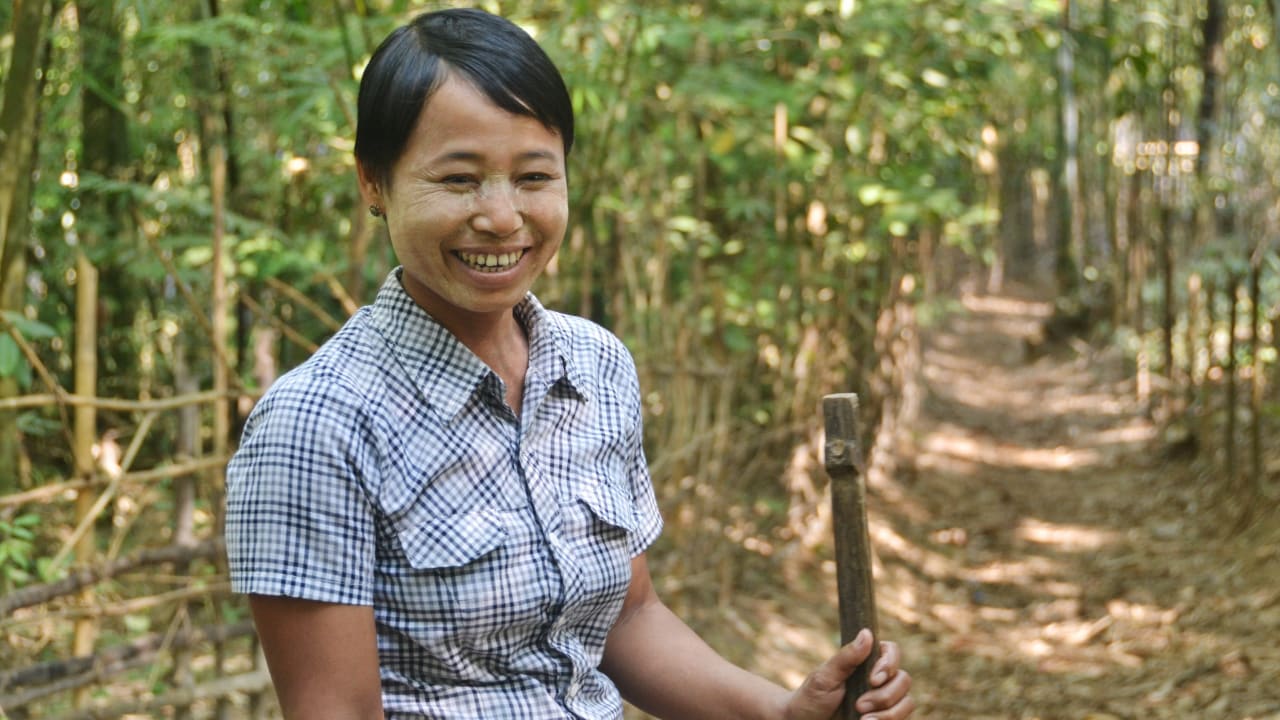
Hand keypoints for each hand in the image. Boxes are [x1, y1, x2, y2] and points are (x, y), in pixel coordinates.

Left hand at [781, 629, 913, 719]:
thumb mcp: (825, 677)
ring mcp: (885, 700)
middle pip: (903, 680)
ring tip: (863, 719)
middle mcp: (880, 679)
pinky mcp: (886, 717)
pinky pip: (902, 719)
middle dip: (883, 696)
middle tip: (858, 705)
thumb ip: (846, 657)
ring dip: (887, 714)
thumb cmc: (812, 698)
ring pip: (907, 702)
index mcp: (866, 661)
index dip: (888, 664)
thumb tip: (866, 633)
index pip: (892, 651)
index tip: (872, 680)